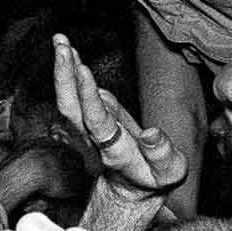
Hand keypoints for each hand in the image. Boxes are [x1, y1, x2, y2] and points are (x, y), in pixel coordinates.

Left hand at [52, 34, 186, 201]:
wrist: (132, 189)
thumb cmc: (154, 177)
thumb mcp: (170, 173)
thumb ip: (162, 154)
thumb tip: (150, 133)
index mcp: (115, 153)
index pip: (97, 123)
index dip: (89, 98)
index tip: (83, 71)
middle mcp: (94, 142)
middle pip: (71, 110)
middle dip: (64, 77)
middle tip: (62, 46)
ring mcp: (87, 131)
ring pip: (67, 102)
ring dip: (62, 71)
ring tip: (61, 41)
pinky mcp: (88, 121)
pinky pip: (74, 96)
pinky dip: (70, 73)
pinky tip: (70, 53)